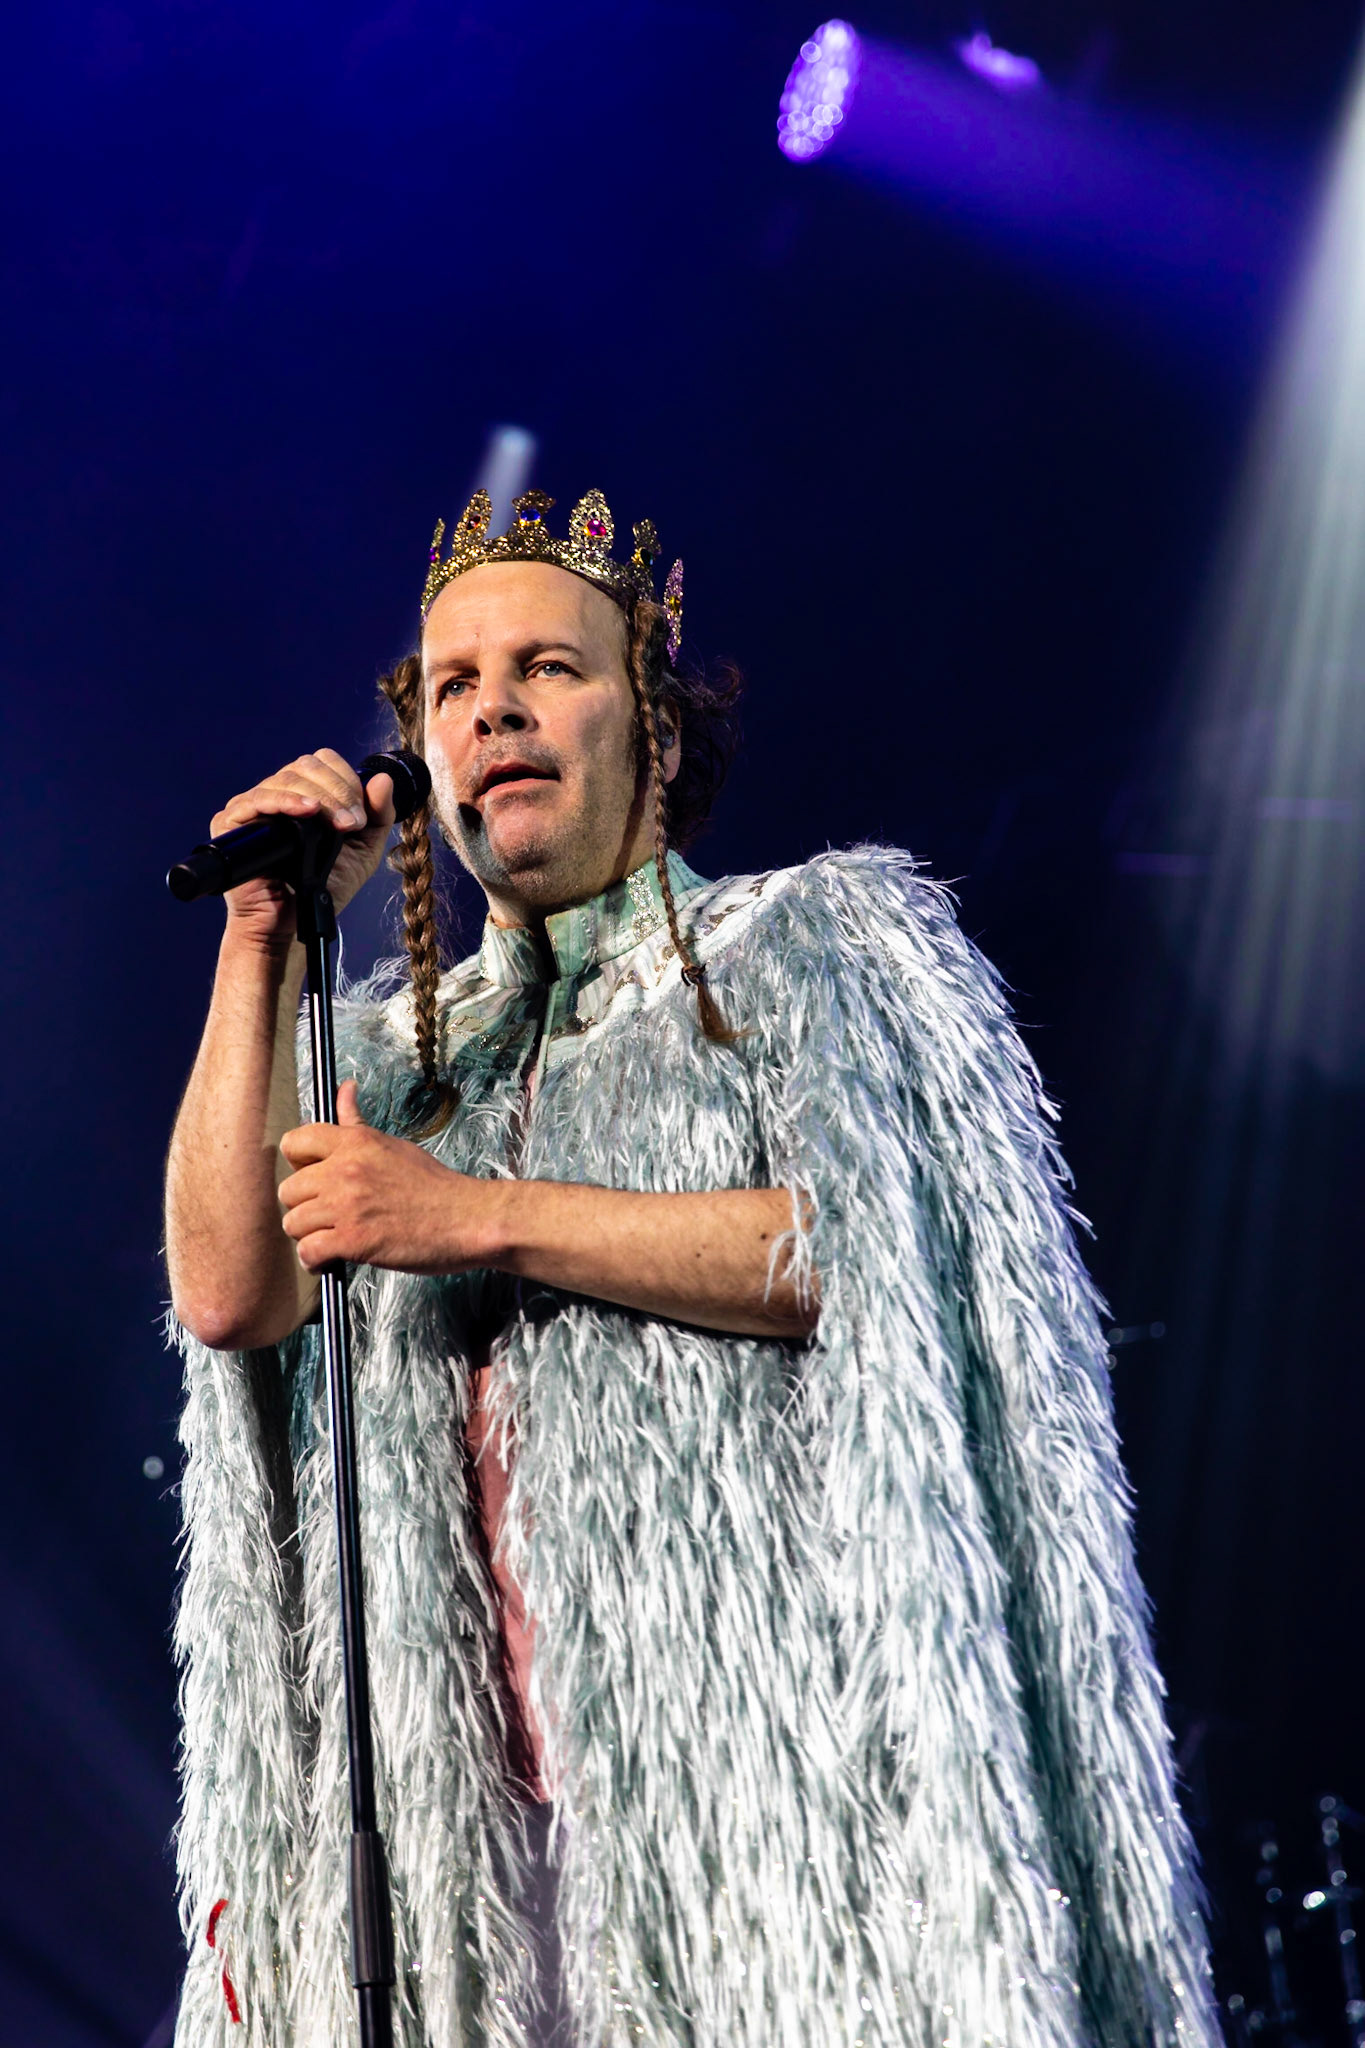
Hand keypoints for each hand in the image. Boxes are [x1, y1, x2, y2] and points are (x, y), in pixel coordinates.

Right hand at [212, 747, 398, 946]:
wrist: (293, 923)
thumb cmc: (323, 888)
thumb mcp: (364, 851)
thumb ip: (378, 816)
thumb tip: (382, 779)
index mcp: (306, 793)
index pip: (323, 762)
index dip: (346, 779)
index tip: (360, 815)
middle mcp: (278, 793)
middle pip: (306, 765)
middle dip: (337, 791)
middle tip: (352, 823)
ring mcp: (253, 805)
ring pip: (286, 778)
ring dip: (320, 798)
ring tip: (338, 826)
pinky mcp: (231, 821)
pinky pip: (258, 798)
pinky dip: (285, 800)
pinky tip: (307, 812)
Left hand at [279, 1081, 487, 1274]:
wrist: (465, 1218)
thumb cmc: (433, 1185)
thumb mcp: (393, 1145)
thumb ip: (357, 1122)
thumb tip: (345, 1088)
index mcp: (355, 1143)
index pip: (294, 1142)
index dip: (299, 1165)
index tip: (316, 1179)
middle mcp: (345, 1170)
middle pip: (288, 1190)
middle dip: (304, 1207)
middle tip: (328, 1216)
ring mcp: (347, 1206)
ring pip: (293, 1224)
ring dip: (309, 1236)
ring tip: (333, 1238)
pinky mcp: (353, 1240)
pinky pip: (308, 1252)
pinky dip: (316, 1261)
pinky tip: (334, 1258)